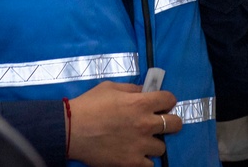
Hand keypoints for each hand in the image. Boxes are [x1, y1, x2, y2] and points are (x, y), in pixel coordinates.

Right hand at [67, 81, 182, 166]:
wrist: (71, 130)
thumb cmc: (88, 105)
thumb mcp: (109, 87)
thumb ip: (131, 89)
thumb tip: (145, 91)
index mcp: (140, 103)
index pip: (169, 99)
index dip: (167, 100)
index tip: (162, 103)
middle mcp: (145, 124)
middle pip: (175, 124)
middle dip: (171, 121)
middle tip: (160, 123)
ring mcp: (140, 145)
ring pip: (162, 147)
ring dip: (153, 143)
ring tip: (140, 141)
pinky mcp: (132, 162)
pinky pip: (150, 165)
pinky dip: (144, 160)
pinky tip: (135, 154)